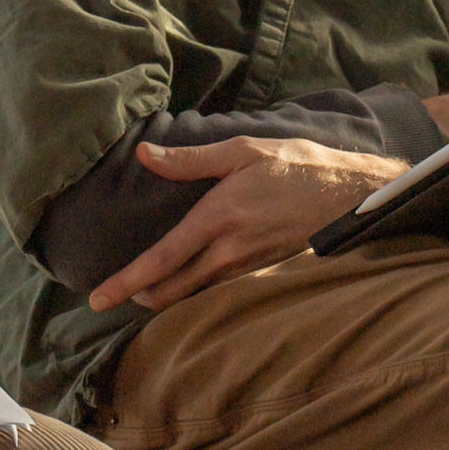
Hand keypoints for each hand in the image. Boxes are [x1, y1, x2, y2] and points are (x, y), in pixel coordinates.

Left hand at [88, 135, 404, 314]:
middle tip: (110, 296)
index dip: (126, 281)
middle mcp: (230, 250)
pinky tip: (184, 281)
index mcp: (219, 218)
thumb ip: (189, 159)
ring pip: (195, 293)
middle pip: (173, 289)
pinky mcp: (262, 269)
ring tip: (140, 289)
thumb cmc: (296, 164)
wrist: (351, 192)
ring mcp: (248, 265)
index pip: (163, 260)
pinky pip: (218, 288)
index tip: (97, 299)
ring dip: (165, 295)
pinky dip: (193, 290)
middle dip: (138, 296)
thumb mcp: (241, 149)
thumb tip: (144, 154)